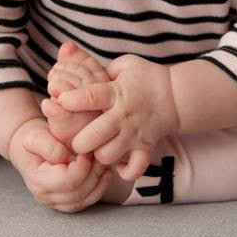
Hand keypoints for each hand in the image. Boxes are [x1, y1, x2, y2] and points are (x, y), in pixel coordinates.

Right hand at [7, 117, 110, 212]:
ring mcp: (55, 202)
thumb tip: (67, 159)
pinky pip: (85, 201)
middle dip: (93, 173)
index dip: (83, 166)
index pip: (68, 181)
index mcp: (38, 181)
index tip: (86, 149)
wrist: (26, 146)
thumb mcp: (35, 136)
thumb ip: (50, 146)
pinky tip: (104, 173)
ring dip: (98, 182)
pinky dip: (98, 189)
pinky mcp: (64, 202)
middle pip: (78, 193)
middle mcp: (45, 196)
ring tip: (102, 163)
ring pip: (84, 199)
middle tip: (98, 154)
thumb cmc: (31, 138)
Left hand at [55, 54, 179, 181]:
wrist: (176, 95)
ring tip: (94, 150)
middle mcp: (123, 116)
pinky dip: (124, 172)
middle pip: (94, 135)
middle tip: (75, 139)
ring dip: (97, 155)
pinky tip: (116, 164)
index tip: (60, 100)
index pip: (90, 97)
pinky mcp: (145, 148)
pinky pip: (134, 169)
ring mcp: (134, 135)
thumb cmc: (146, 77)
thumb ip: (101, 68)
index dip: (71, 100)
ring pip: (108, 155)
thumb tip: (79, 70)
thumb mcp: (125, 64)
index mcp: (116, 93)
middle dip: (78, 140)